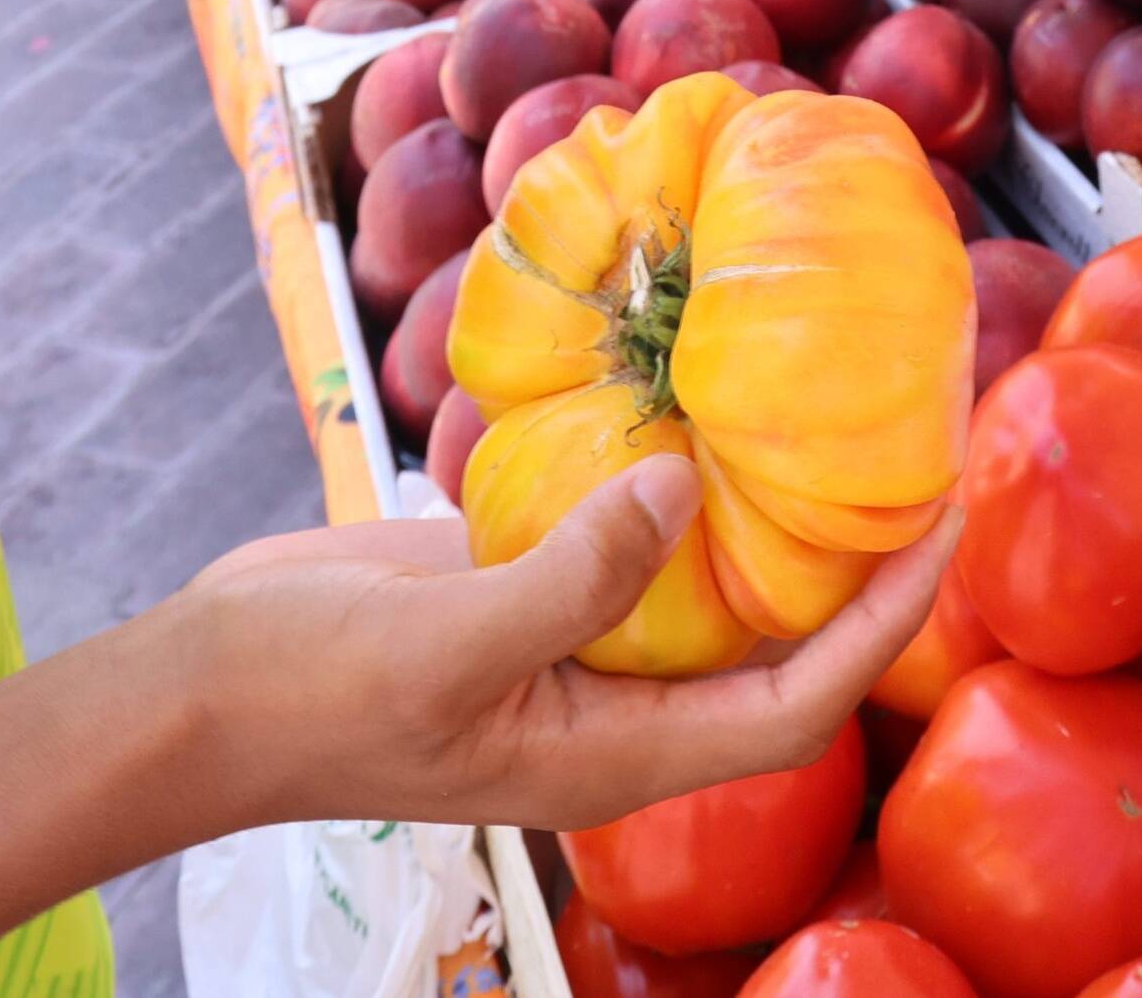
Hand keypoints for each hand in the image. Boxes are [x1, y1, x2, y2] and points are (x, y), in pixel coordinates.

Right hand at [151, 461, 946, 838]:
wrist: (200, 686)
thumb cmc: (313, 696)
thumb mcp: (446, 642)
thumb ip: (572, 579)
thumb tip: (688, 489)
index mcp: (618, 749)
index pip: (798, 703)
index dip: (883, 625)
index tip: (941, 526)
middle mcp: (614, 701)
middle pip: (776, 641)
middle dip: (854, 561)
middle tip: (912, 446)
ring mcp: (569, 640)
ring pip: (704, 580)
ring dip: (765, 507)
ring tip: (829, 409)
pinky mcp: (523, 579)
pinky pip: (624, 529)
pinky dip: (667, 471)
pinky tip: (692, 392)